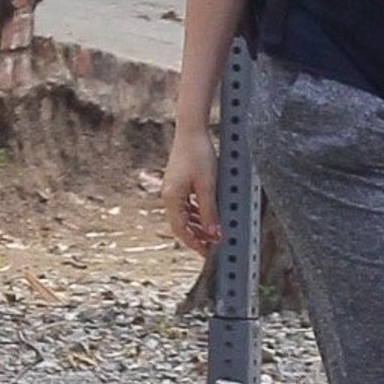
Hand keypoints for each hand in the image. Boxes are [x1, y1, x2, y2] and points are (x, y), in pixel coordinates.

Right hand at [161, 130, 219, 253]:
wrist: (191, 131)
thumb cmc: (199, 154)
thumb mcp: (208, 185)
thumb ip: (210, 211)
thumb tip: (214, 234)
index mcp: (173, 198)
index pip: (180, 230)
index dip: (193, 243)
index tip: (207, 252)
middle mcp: (169, 195)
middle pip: (181, 224)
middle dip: (197, 237)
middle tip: (212, 246)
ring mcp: (173, 189)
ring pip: (185, 215)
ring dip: (198, 225)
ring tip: (213, 233)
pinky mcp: (179, 183)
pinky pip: (187, 204)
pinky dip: (198, 213)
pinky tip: (209, 216)